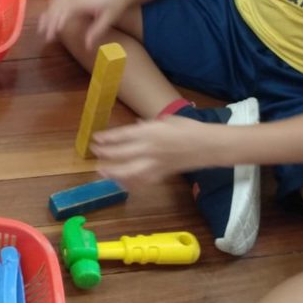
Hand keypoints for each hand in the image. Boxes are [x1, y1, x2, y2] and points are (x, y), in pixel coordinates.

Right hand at [38, 0, 130, 47]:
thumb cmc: (114, 6)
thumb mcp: (108, 19)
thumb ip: (96, 31)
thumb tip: (86, 47)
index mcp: (82, 2)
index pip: (63, 13)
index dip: (55, 24)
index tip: (50, 37)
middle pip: (56, 8)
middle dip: (48, 22)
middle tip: (44, 37)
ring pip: (55, 3)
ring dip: (47, 15)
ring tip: (41, 29)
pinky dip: (51, 8)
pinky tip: (47, 16)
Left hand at [90, 116, 227, 186]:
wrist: (208, 145)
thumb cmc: (188, 128)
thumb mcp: (165, 120)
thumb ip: (147, 125)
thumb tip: (133, 127)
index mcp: (150, 131)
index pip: (123, 135)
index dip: (107, 138)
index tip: (95, 138)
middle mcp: (150, 148)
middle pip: (123, 153)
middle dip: (106, 154)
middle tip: (94, 153)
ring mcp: (156, 163)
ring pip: (130, 171)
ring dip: (114, 172)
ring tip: (102, 171)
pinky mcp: (162, 174)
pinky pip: (143, 180)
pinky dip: (131, 182)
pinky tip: (121, 182)